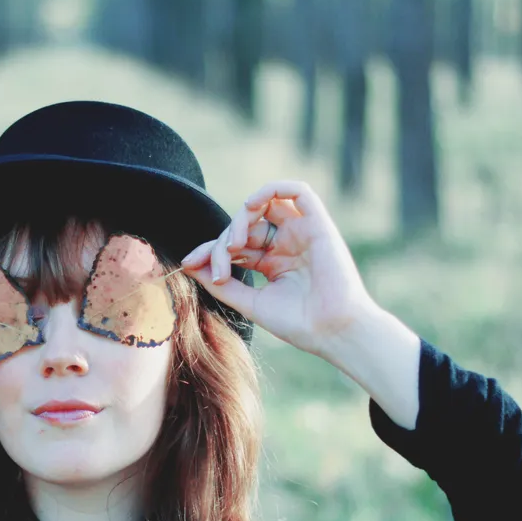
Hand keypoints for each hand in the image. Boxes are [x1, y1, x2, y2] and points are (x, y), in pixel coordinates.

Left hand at [180, 180, 379, 357]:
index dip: (210, 250)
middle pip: (246, 226)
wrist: (333, 332)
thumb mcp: (251, 302)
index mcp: (273, 264)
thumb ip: (222, 283)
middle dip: (223, 242)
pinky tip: (251, 204)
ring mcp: (303, 234)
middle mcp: (287, 245)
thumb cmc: (299, 324)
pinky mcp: (319, 225)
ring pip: (266, 205)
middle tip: (218, 270)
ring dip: (242, 217)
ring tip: (234, 244)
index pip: (235, 244)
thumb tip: (188, 265)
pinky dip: (272, 189)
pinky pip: (299, 191)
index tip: (188, 263)